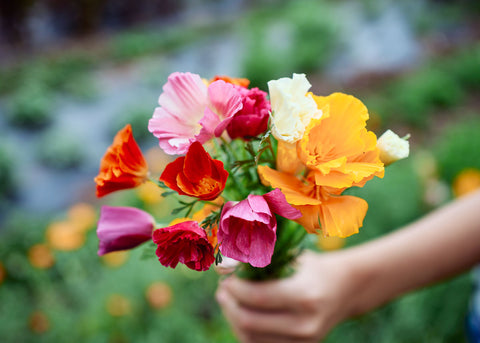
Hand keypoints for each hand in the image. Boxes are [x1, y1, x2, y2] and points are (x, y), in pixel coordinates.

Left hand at [216, 251, 355, 342]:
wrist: (347, 288)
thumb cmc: (314, 267)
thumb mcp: (291, 256)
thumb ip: (258, 260)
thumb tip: (222, 268)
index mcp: (305, 295)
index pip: (256, 297)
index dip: (234, 288)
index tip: (226, 277)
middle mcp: (305, 323)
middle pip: (249, 321)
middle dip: (228, 304)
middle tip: (222, 288)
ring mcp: (304, 340)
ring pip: (251, 338)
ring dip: (233, 318)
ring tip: (228, 300)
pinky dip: (246, 330)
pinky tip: (242, 312)